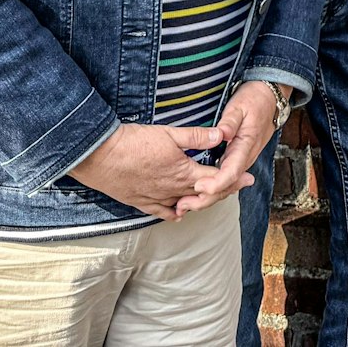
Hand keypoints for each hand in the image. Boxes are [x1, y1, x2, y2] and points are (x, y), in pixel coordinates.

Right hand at [69, 123, 225, 220]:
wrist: (99, 156)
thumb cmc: (133, 142)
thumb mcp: (169, 133)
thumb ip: (196, 136)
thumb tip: (222, 136)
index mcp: (183, 172)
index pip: (216, 178)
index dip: (234, 177)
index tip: (248, 178)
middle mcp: (173, 190)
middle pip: (205, 195)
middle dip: (224, 190)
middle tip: (239, 186)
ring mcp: (157, 199)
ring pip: (186, 205)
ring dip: (202, 200)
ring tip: (213, 194)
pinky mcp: (141, 202)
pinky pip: (163, 213)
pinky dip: (175, 212)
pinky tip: (180, 211)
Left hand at [175, 82, 287, 213]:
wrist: (269, 99)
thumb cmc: (254, 101)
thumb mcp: (240, 106)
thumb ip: (230, 121)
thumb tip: (221, 134)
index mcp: (245, 146)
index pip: (231, 172)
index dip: (215, 183)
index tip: (198, 186)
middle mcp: (245, 157)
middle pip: (226, 186)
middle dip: (205, 198)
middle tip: (183, 204)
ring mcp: (241, 160)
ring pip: (225, 186)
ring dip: (205, 197)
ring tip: (183, 204)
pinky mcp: (237, 160)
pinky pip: (225, 180)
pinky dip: (211, 189)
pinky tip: (195, 194)